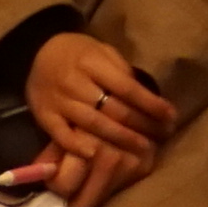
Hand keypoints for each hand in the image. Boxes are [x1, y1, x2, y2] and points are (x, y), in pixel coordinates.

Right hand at [25, 31, 179, 206]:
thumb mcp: (102, 51)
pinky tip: (96, 154)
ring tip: (143, 148)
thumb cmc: (79, 53)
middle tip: (163, 135)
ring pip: (93, 124)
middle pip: (113, 108)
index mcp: (92, 62)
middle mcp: (75, 82)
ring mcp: (58, 101)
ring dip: (120, 138)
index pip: (127, 87)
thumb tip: (147, 97)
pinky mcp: (44, 116)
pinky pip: (62, 135)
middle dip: (142, 124)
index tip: (170, 116)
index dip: (151, 104)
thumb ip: (122, 72)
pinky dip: (77, 146)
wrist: (36, 52)